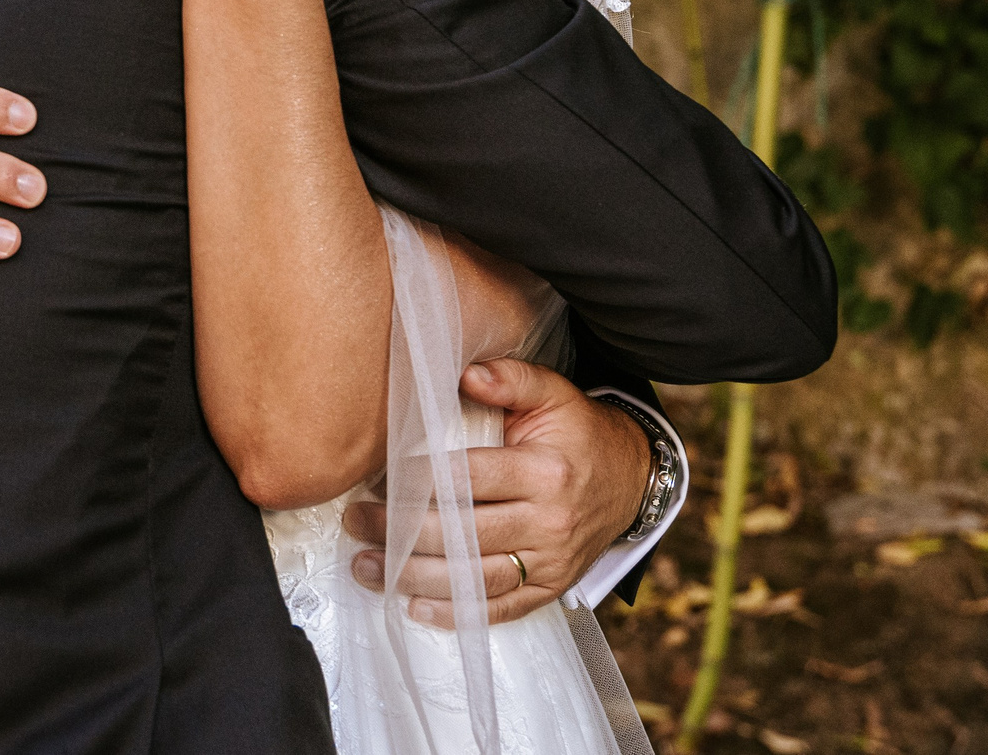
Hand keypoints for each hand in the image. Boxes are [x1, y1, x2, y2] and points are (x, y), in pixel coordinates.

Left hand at [346, 359, 653, 626]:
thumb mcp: (554, 393)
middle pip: (464, 534)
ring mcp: (552, 561)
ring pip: (477, 579)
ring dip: (416, 578)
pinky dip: (458, 614)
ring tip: (366, 566)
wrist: (632, 479)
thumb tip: (464, 374)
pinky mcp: (551, 588)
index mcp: (546, 471)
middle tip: (355, 521)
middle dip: (401, 531)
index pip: (469, 480)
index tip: (376, 479)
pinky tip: (415, 608)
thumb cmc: (578, 432)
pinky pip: (502, 608)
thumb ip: (511, 378)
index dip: (417, 481)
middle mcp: (550, 522)